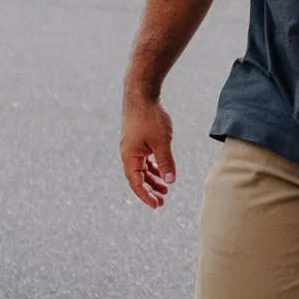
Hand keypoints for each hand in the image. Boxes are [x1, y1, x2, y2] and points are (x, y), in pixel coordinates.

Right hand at [120, 93, 177, 207]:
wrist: (141, 93)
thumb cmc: (150, 117)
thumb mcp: (162, 142)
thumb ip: (166, 162)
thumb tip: (170, 181)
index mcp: (129, 156)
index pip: (136, 183)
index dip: (146, 196)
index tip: (157, 205)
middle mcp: (127, 153)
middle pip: (138, 178)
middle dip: (150, 190)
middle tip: (163, 200)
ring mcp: (131, 146)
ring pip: (141, 168)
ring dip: (152, 178)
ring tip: (166, 188)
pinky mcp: (136, 139)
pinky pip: (143, 158)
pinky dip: (152, 166)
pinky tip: (162, 170)